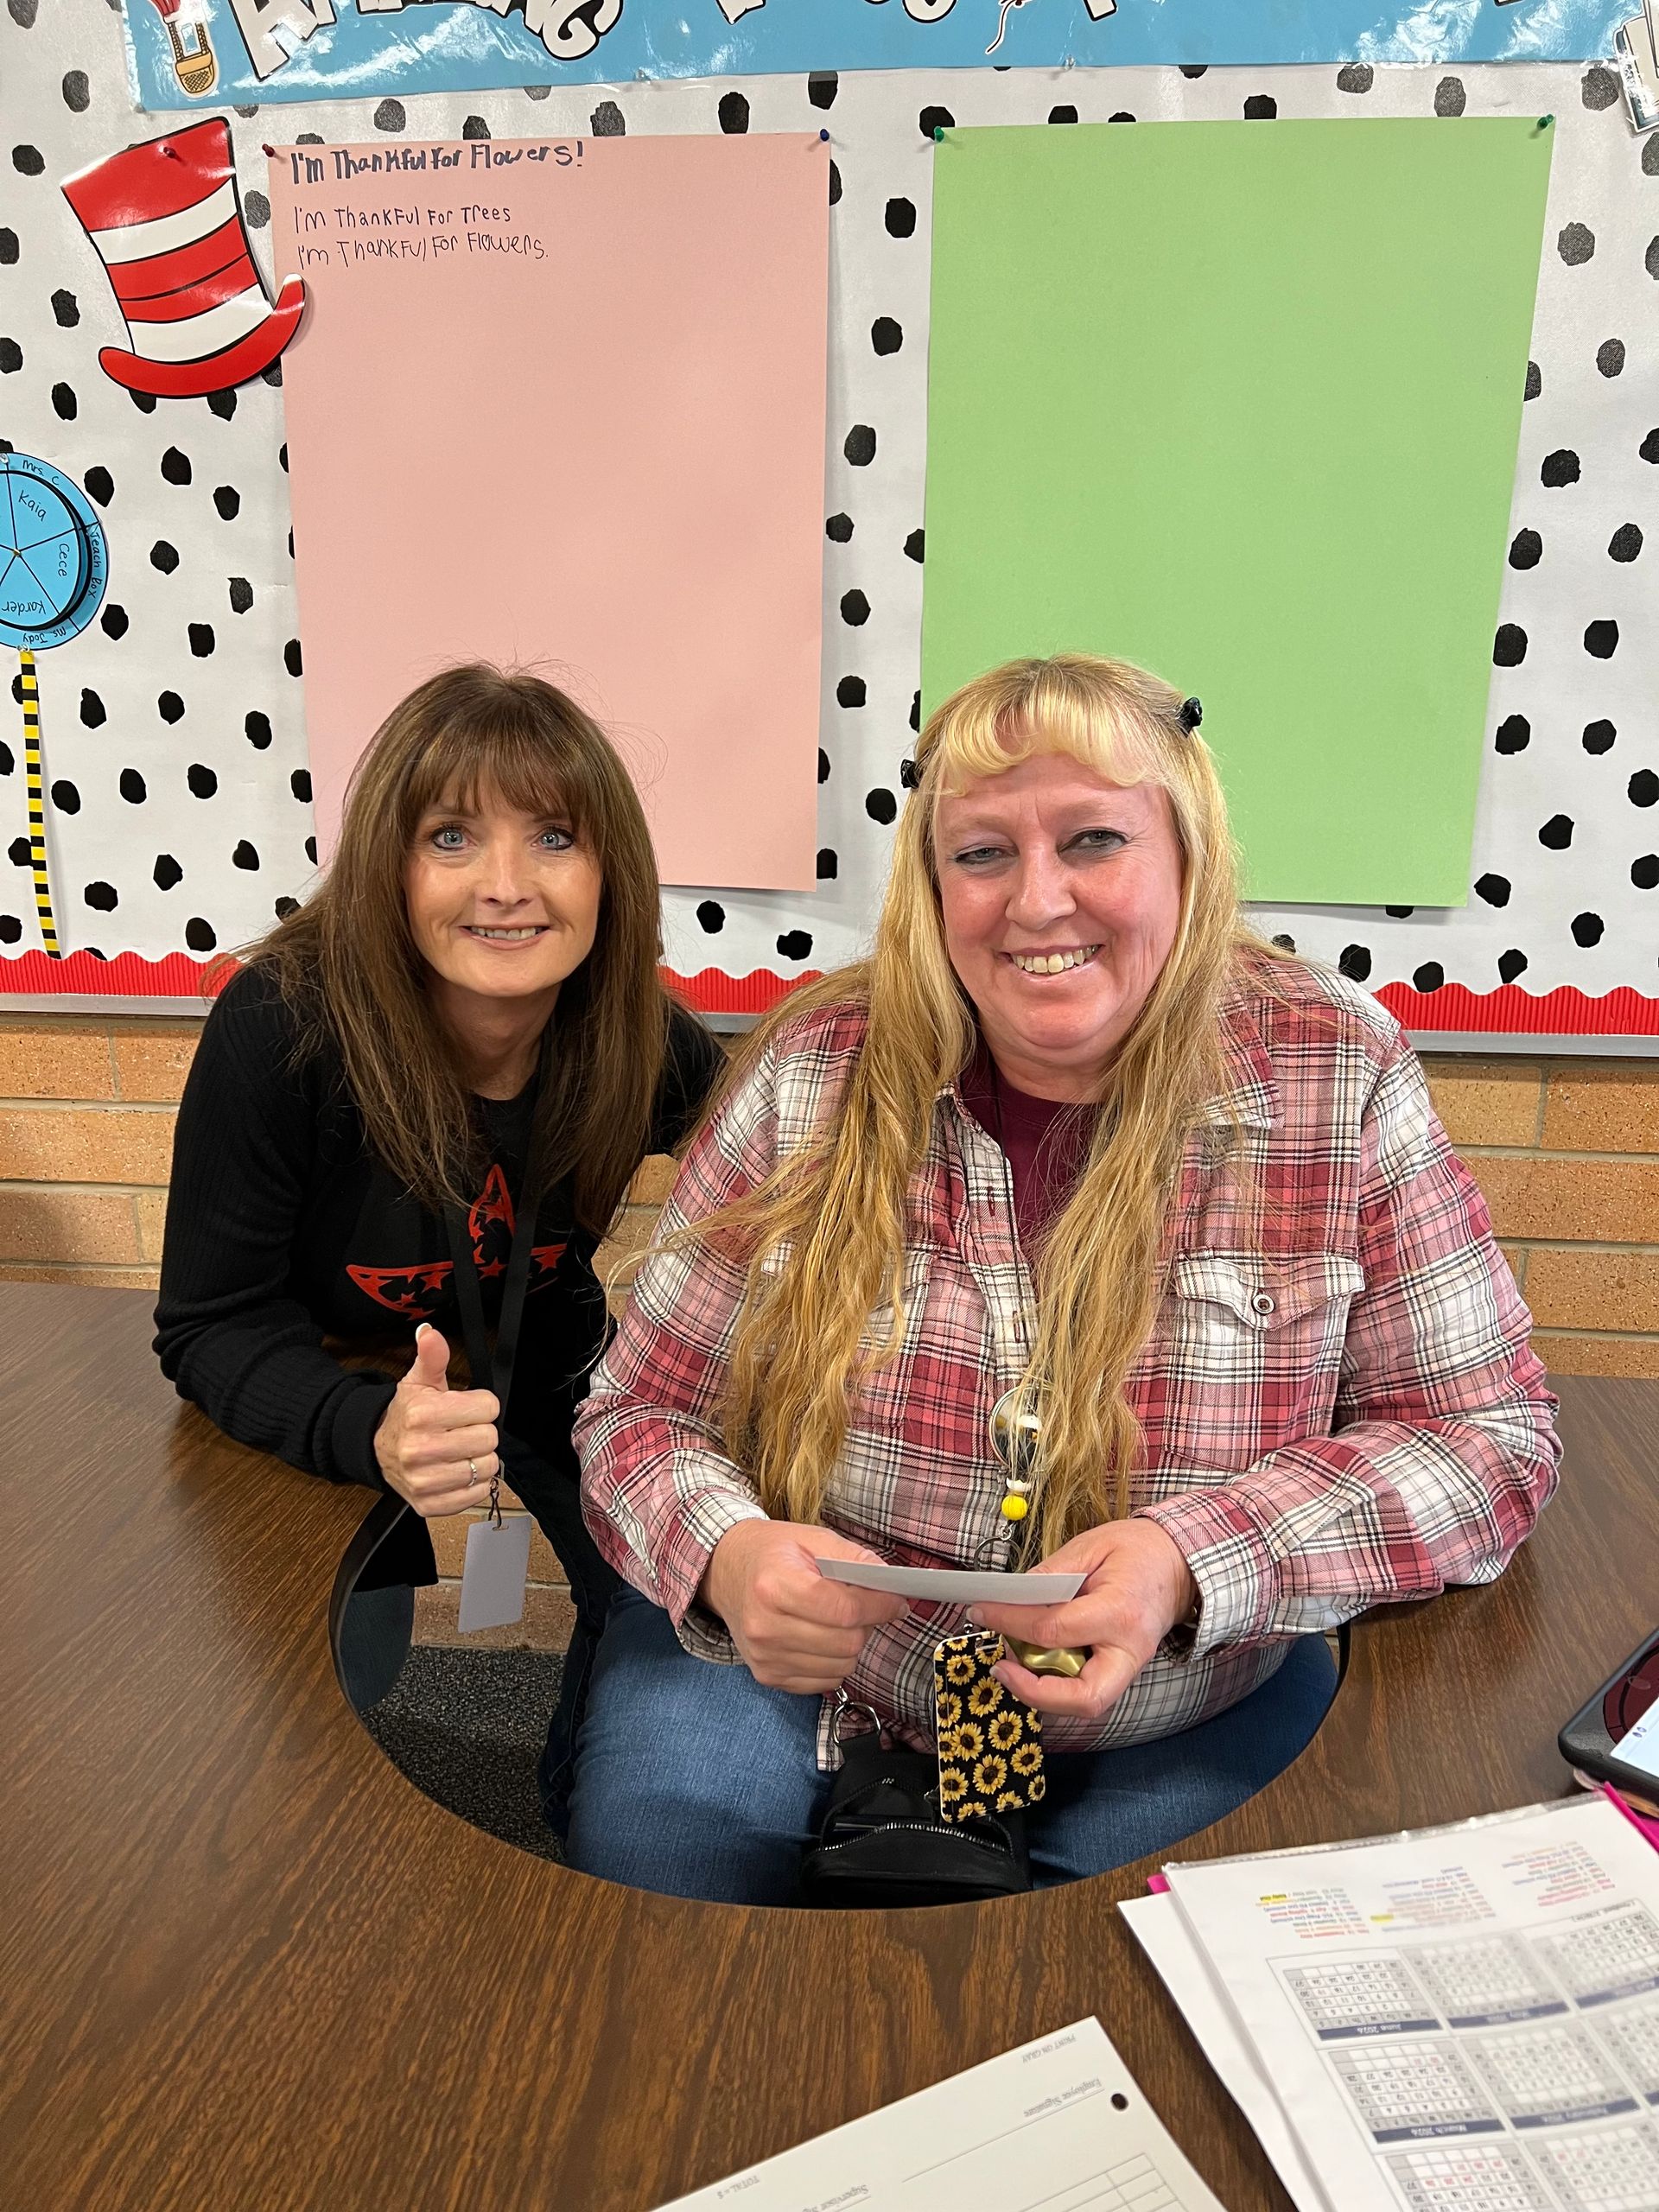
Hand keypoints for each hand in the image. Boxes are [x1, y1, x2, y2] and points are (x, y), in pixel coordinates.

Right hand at [372, 1324, 500, 1518]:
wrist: (376, 1448)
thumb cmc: (406, 1414)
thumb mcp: (419, 1381)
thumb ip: (432, 1356)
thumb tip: (429, 1332)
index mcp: (423, 1414)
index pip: (489, 1407)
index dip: (481, 1406)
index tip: (464, 1409)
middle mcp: (422, 1449)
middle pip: (490, 1438)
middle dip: (480, 1432)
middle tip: (460, 1430)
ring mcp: (424, 1480)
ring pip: (487, 1468)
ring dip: (478, 1459)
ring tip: (458, 1451)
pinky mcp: (429, 1505)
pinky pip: (476, 1495)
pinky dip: (472, 1485)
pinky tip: (455, 1471)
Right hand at [699, 1521, 907, 1693]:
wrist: (726, 1574)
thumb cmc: (772, 1554)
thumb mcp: (813, 1539)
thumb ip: (856, 1559)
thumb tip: (892, 1586)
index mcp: (774, 1585)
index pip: (843, 1610)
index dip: (880, 1605)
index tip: (896, 1600)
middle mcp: (765, 1627)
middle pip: (846, 1643)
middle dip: (867, 1624)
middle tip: (863, 1605)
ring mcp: (764, 1657)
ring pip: (841, 1666)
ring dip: (851, 1644)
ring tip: (837, 1620)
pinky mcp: (768, 1676)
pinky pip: (824, 1682)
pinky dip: (834, 1662)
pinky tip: (822, 1638)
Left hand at [969, 1519, 1198, 1721]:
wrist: (1180, 1563)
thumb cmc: (1137, 1550)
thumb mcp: (1089, 1547)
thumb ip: (1049, 1574)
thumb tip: (1009, 1596)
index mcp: (1119, 1612)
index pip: (1053, 1629)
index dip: (1009, 1622)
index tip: (980, 1610)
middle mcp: (1128, 1650)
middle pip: (1082, 1698)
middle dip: (1034, 1692)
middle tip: (1001, 1667)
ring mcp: (1130, 1666)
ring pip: (1085, 1703)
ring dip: (1042, 1692)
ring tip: (1013, 1662)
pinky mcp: (1122, 1671)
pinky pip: (1085, 1690)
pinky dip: (1055, 1683)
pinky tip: (1035, 1658)